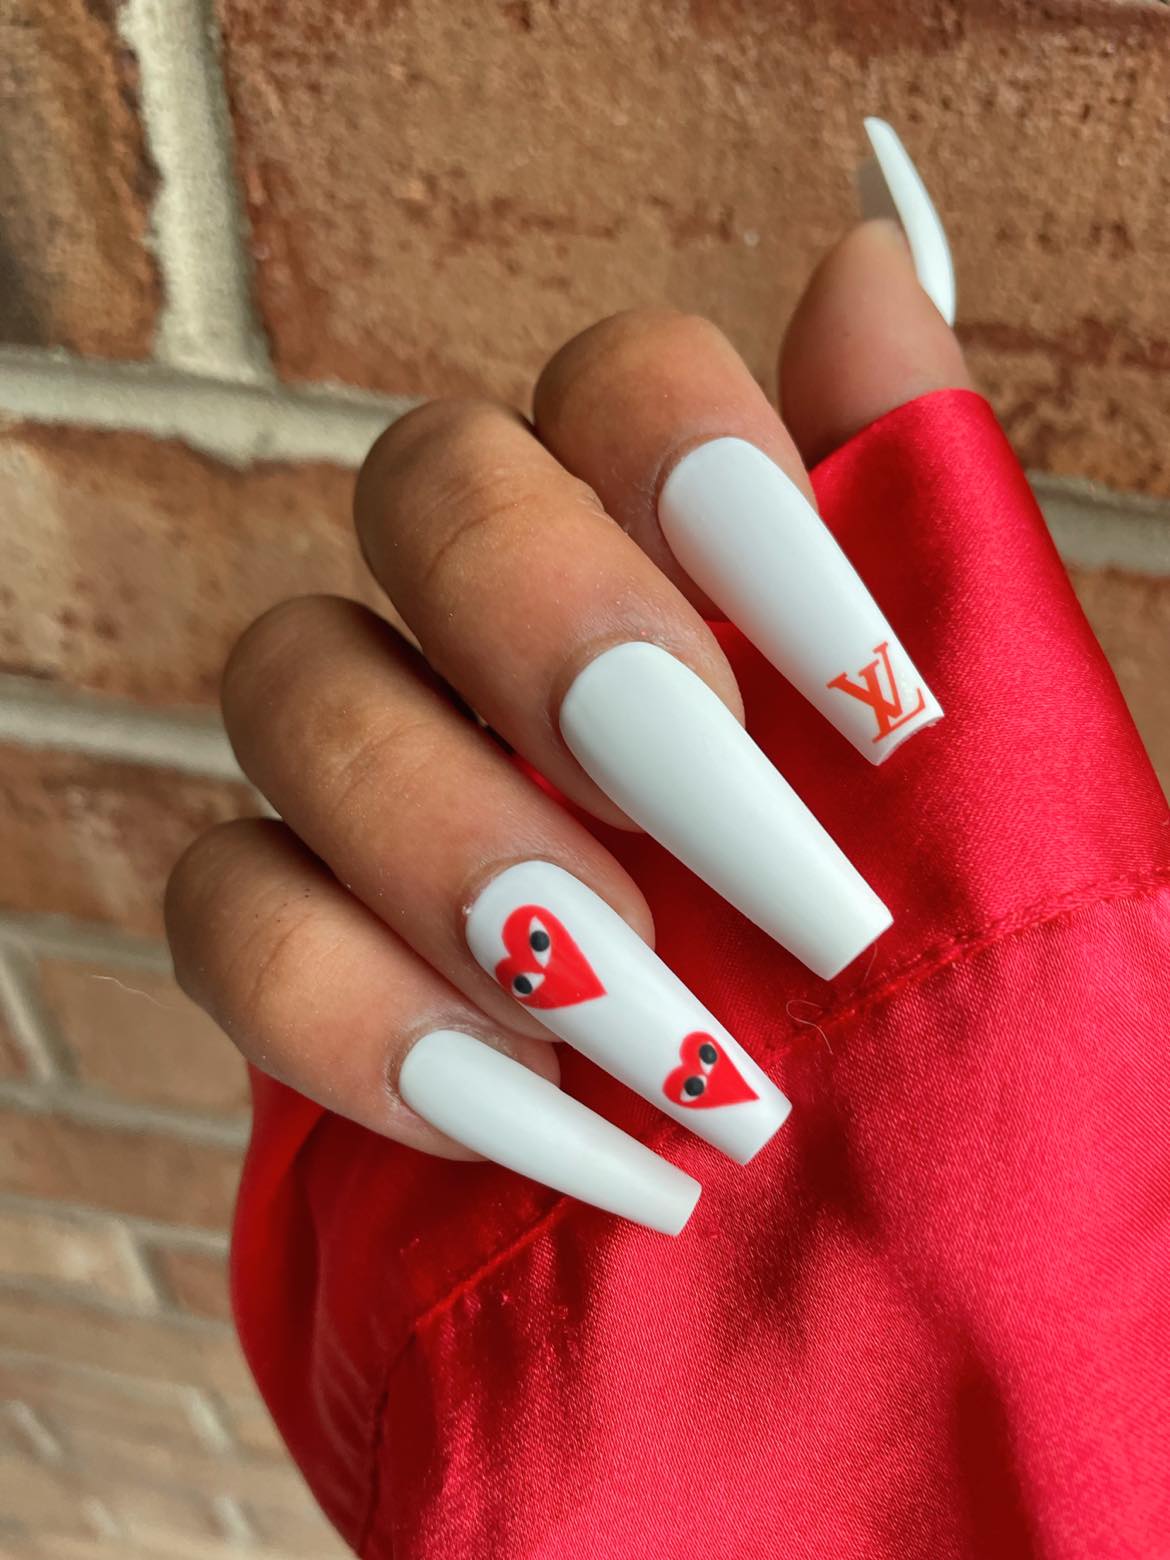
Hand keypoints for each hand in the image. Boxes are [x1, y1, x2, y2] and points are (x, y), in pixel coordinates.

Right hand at [166, 208, 967, 1235]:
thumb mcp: (1012, 798)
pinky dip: (368, 1017)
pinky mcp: (301, 953)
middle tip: (740, 861)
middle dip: (568, 653)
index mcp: (694, 578)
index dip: (708, 479)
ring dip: (468, 853)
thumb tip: (865, 263)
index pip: (622, 385)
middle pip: (423, 483)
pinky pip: (226, 908)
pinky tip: (533, 1122)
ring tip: (655, 1033)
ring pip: (293, 679)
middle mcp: (519, 646)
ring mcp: (390, 790)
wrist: (870, 1324)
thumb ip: (933, 536)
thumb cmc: (964, 1050)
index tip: (866, 701)